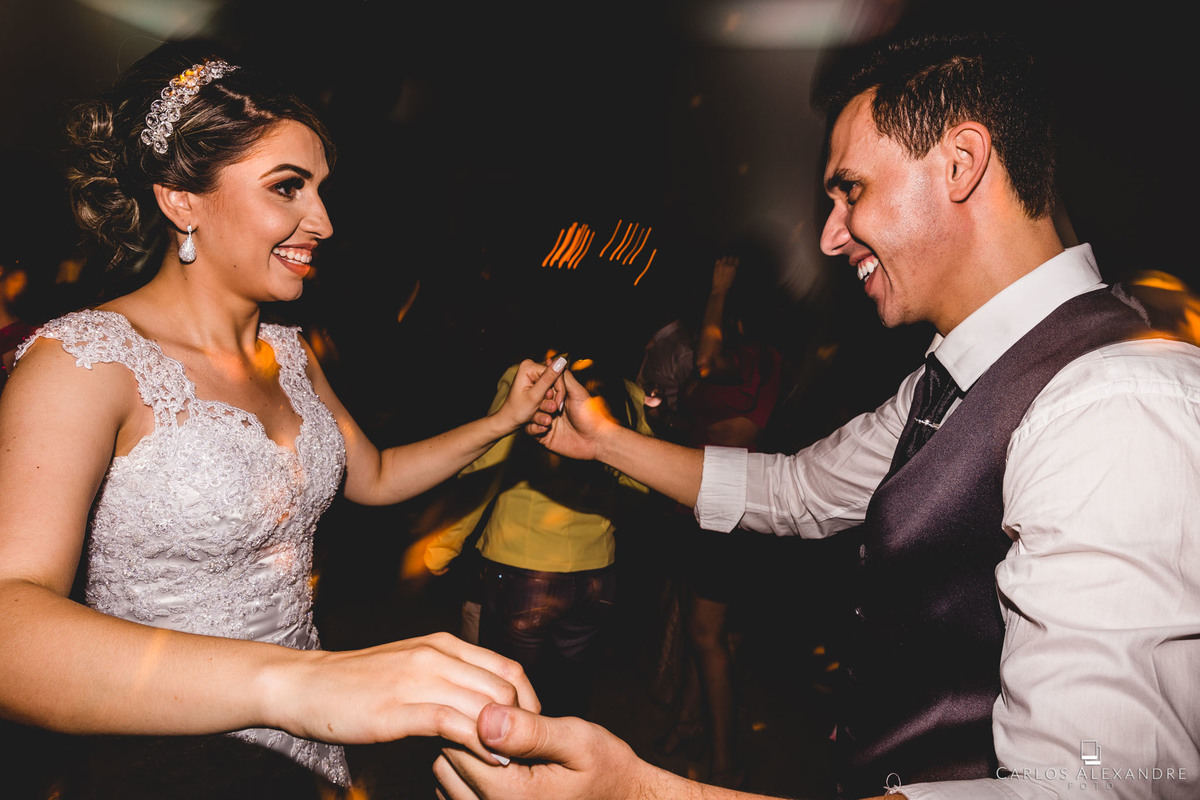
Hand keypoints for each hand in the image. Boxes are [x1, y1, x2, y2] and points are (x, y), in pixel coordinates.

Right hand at [264, 632, 538, 762]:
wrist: (303, 684)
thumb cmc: (358, 683)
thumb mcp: (412, 668)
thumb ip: (449, 678)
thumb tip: (488, 704)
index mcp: (444, 644)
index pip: (508, 668)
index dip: (529, 702)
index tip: (529, 731)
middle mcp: (436, 655)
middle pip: (505, 688)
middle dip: (523, 724)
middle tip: (526, 753)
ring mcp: (417, 679)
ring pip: (485, 705)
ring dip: (506, 737)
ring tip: (514, 761)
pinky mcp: (398, 708)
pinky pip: (454, 723)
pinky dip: (479, 744)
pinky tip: (490, 761)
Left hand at [433, 703, 657, 799]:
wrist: (622, 799)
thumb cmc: (604, 768)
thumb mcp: (577, 741)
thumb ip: (530, 731)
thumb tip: (486, 716)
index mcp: (513, 796)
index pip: (458, 747)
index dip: (473, 718)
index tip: (502, 708)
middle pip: (445, 763)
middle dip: (465, 737)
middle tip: (503, 722)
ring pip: (445, 778)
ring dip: (464, 756)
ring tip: (502, 742)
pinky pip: (456, 794)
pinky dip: (467, 773)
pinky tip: (498, 760)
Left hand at [491, 357, 565, 432]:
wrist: (509, 421)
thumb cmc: (517, 410)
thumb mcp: (535, 396)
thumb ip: (549, 378)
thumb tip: (562, 361)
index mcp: (528, 367)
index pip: (554, 372)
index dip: (559, 389)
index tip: (559, 404)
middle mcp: (531, 368)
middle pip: (554, 379)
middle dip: (555, 396)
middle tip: (552, 410)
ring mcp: (533, 375)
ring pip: (553, 386)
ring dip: (551, 400)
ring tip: (544, 411)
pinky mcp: (536, 383)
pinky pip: (549, 390)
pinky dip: (549, 401)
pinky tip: (544, 410)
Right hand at [526, 369, 618, 461]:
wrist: (595, 440)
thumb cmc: (590, 415)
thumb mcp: (577, 392)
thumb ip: (565, 379)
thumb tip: (556, 362)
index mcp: (558, 398)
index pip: (542, 389)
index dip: (540, 388)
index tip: (542, 387)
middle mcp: (550, 409)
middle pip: (533, 403)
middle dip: (538, 403)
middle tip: (550, 406)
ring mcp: (546, 422)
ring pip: (530, 416)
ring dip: (536, 416)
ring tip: (549, 419)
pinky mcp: (544, 436)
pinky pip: (530, 431)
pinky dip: (534, 428)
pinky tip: (545, 427)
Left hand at [711, 255, 738, 293]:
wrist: (719, 289)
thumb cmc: (728, 285)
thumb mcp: (734, 277)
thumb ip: (735, 269)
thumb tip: (735, 263)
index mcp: (734, 268)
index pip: (737, 258)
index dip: (736, 258)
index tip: (736, 258)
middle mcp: (728, 265)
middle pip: (731, 256)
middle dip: (731, 257)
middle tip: (731, 258)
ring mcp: (721, 265)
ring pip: (724, 257)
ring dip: (726, 258)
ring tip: (725, 261)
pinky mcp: (716, 267)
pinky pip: (718, 260)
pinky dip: (720, 261)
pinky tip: (720, 263)